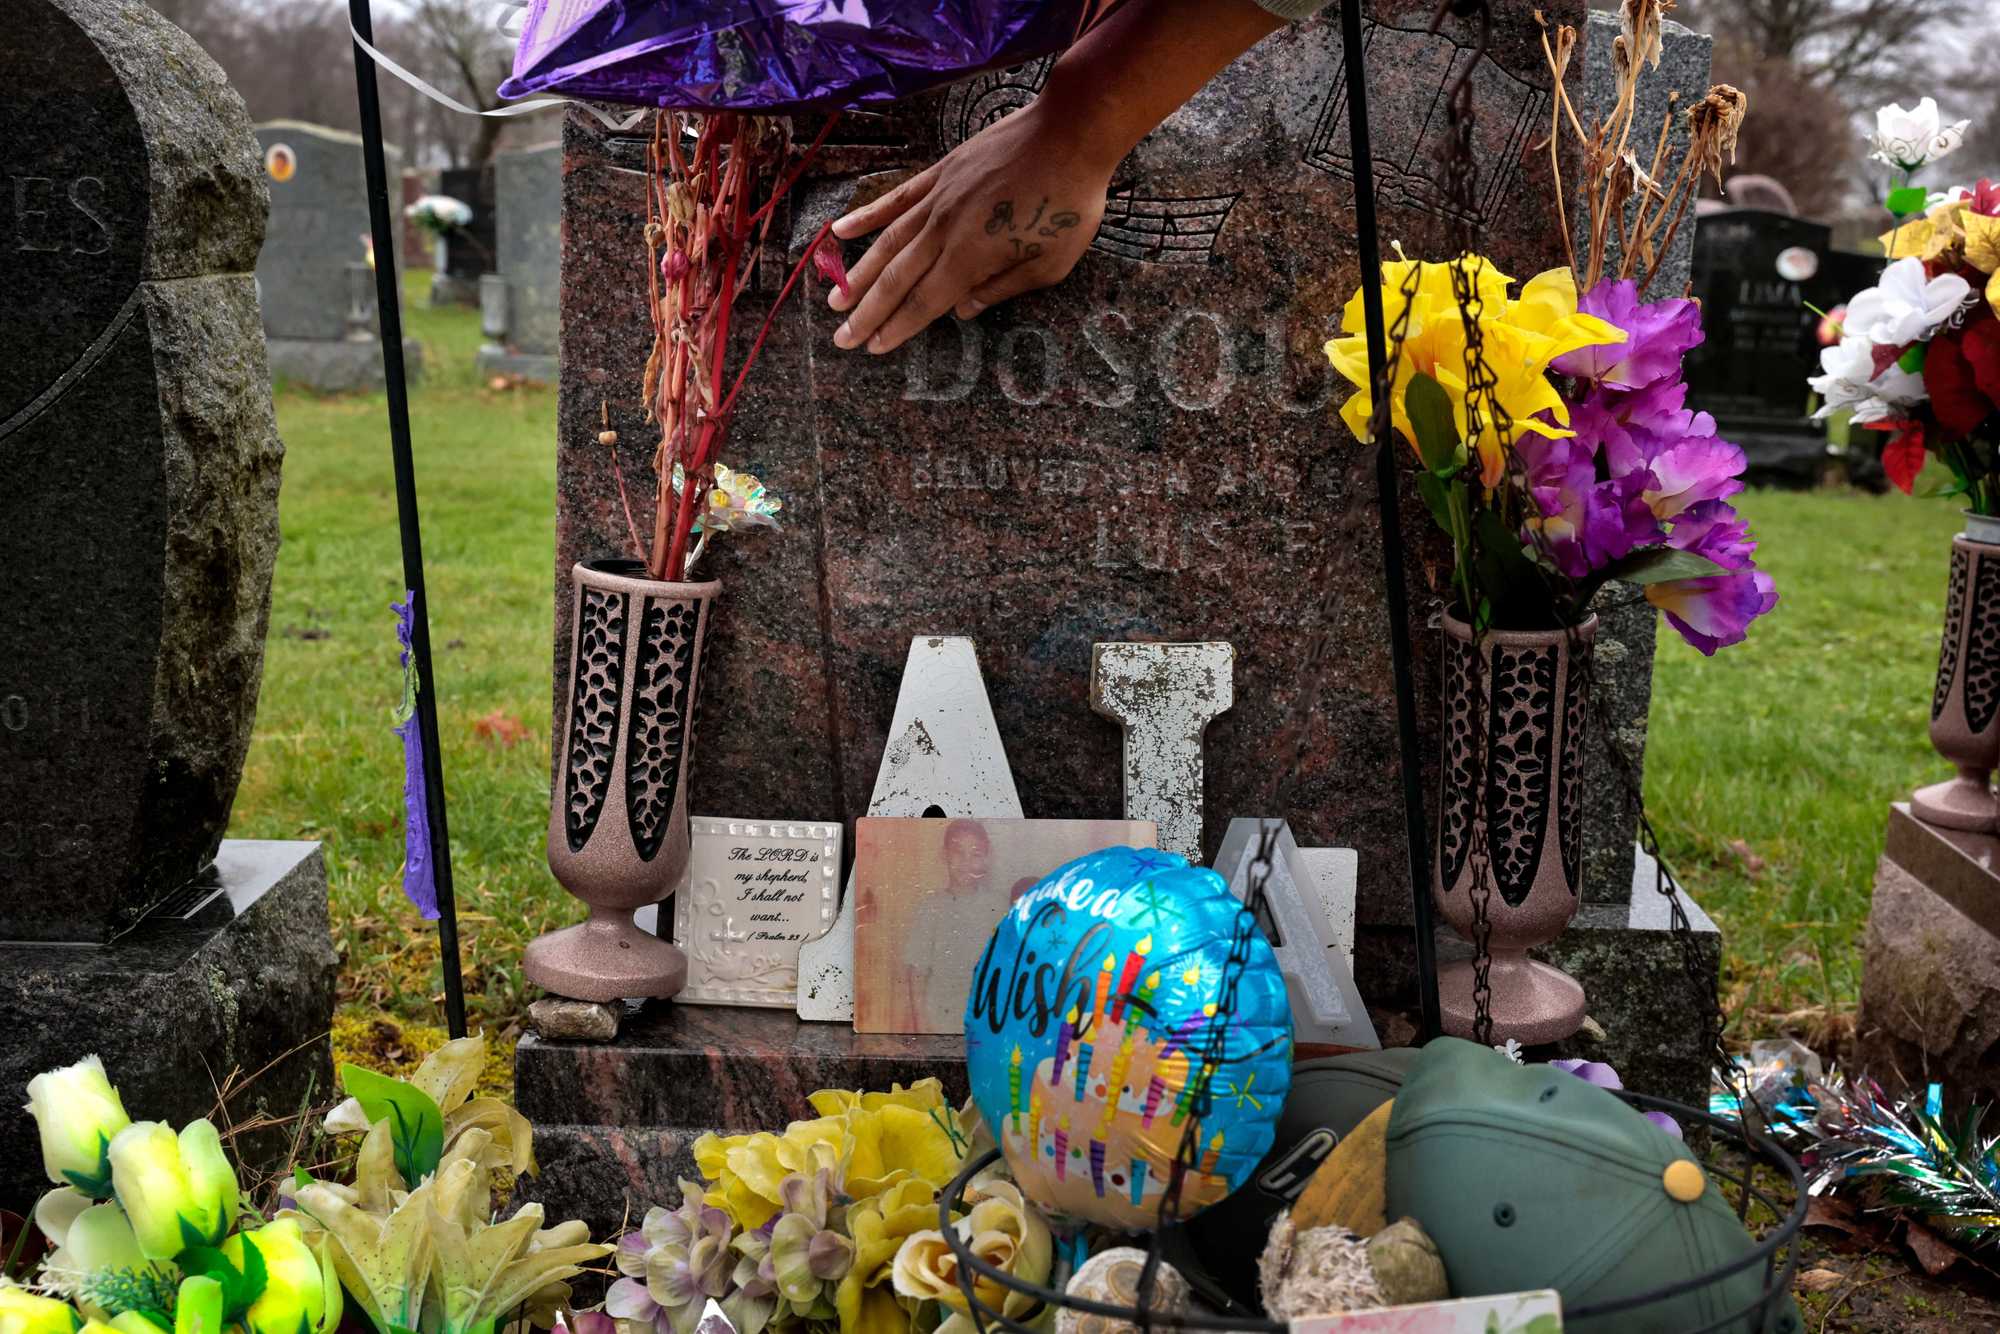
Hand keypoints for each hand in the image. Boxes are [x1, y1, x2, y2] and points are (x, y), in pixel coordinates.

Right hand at [827, 97, 1114, 353]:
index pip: (924, 302)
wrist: (1069, 134)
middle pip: (897, 279)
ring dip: (859, 275)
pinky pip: (896, 198)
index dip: (897, 328)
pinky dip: (868, 216)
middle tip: (842, 339)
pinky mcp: (940, 173)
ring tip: (834, 300)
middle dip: (867, 313)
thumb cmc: (1069, 203)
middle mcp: (944, 230)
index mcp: (971, 258)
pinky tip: (840, 230)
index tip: (873, 347)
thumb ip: (1002, 289)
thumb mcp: (1050, 264)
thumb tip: (963, 309)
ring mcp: (938, 198)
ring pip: (888, 243)